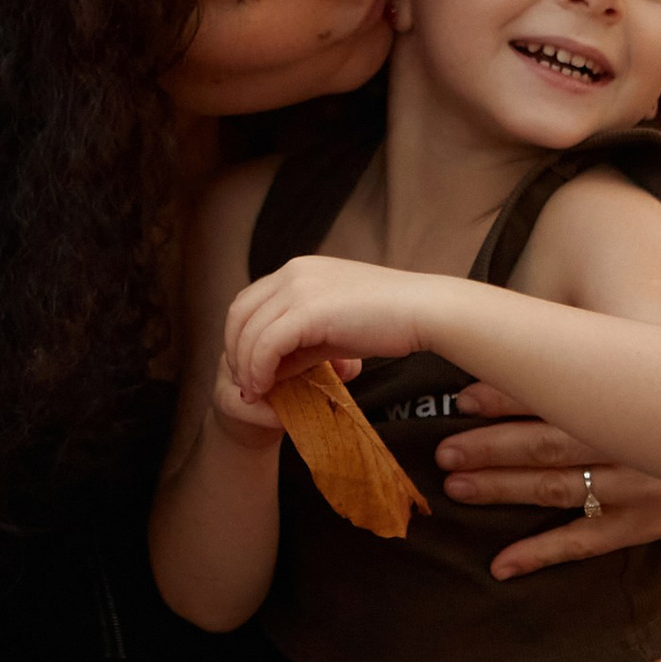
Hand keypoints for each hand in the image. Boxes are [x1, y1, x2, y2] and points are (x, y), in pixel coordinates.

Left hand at [222, 255, 434, 405]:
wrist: (424, 310)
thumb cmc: (389, 320)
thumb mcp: (334, 329)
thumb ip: (300, 343)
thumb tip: (271, 370)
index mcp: (299, 270)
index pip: (249, 301)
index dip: (241, 337)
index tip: (250, 369)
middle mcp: (293, 272)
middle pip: (239, 313)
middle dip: (236, 352)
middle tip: (246, 384)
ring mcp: (299, 288)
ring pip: (249, 331)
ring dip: (245, 366)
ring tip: (255, 392)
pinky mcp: (307, 310)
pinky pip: (266, 344)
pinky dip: (259, 369)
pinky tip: (266, 388)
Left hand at [434, 391, 660, 579]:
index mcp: (649, 393)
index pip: (570, 395)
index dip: (514, 395)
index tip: (464, 397)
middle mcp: (647, 446)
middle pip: (559, 446)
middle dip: (496, 447)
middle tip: (445, 452)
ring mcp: (647, 491)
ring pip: (564, 491)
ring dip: (505, 490)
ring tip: (456, 486)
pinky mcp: (645, 526)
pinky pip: (587, 544)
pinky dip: (542, 555)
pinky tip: (499, 565)